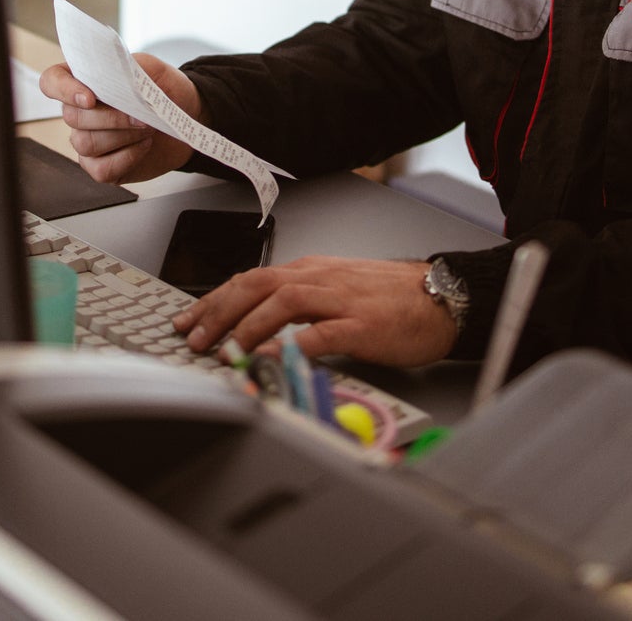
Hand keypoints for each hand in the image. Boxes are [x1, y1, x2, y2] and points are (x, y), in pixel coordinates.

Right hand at [38, 54, 199, 183]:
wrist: (187, 116)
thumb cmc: (164, 89)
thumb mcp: (151, 69)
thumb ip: (128, 68)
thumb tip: (112, 77)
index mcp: (84, 81)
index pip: (52, 82)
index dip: (64, 90)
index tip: (90, 98)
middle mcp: (79, 112)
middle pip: (73, 117)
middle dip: (111, 117)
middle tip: (143, 116)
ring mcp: (87, 140)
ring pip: (86, 143)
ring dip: (122, 136)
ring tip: (148, 128)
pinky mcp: (101, 166)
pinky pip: (101, 169)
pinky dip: (127, 157)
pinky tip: (143, 146)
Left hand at [171, 256, 458, 368]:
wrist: (442, 297)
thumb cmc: (391, 298)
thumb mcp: (338, 291)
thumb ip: (301, 306)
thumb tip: (258, 325)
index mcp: (311, 271)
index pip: (251, 279)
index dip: (214, 299)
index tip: (189, 319)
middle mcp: (320, 279)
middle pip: (257, 285)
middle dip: (219, 311)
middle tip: (194, 337)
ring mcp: (341, 301)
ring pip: (282, 303)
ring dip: (248, 327)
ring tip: (226, 349)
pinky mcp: (362, 326)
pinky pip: (321, 334)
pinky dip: (293, 346)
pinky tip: (273, 359)